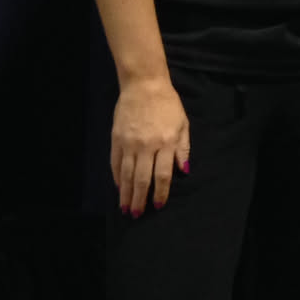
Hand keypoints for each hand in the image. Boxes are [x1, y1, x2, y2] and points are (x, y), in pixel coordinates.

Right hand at [109, 75, 190, 216]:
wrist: (144, 85)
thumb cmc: (168, 104)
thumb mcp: (183, 124)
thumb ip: (183, 149)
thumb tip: (184, 171)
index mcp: (166, 143)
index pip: (162, 176)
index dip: (160, 193)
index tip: (157, 206)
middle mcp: (147, 146)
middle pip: (142, 179)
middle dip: (140, 199)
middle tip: (137, 214)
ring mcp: (130, 143)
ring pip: (127, 174)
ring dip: (126, 193)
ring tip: (125, 207)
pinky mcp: (117, 138)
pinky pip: (115, 162)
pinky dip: (117, 176)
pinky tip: (119, 187)